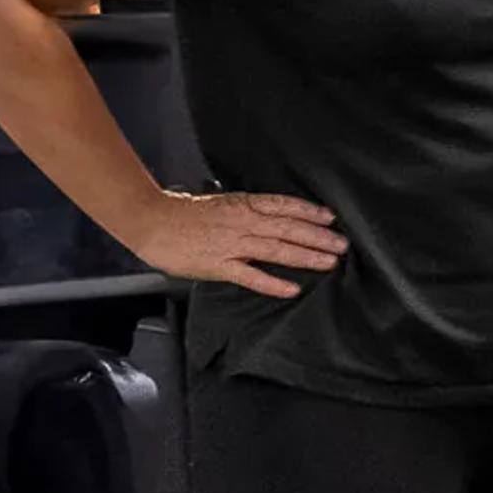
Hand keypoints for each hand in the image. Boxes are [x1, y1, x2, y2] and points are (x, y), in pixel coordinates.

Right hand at [116, 188, 345, 299]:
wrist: (150, 220)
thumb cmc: (182, 212)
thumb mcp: (220, 202)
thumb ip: (244, 210)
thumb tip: (267, 214)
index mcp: (243, 205)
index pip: (283, 206)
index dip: (309, 211)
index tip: (331, 218)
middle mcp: (243, 223)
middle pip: (288, 229)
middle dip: (318, 237)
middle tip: (343, 245)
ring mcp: (232, 244)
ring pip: (276, 250)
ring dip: (305, 256)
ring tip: (329, 263)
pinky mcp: (219, 265)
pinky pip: (250, 276)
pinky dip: (272, 283)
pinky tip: (292, 289)